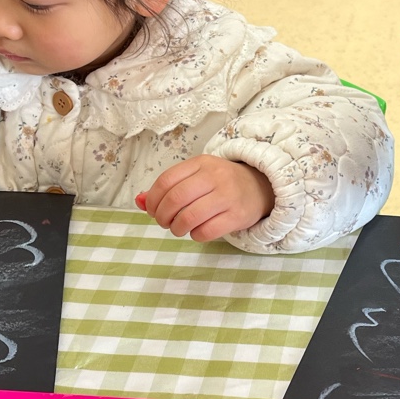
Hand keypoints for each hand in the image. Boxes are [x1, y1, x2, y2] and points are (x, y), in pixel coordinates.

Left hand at [142, 156, 275, 242]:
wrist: (261, 187)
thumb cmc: (221, 183)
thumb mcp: (196, 177)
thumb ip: (168, 188)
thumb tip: (138, 201)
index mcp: (201, 163)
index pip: (166, 181)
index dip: (152, 200)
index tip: (152, 209)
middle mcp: (215, 177)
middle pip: (175, 199)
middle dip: (162, 216)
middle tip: (164, 222)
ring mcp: (228, 196)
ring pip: (189, 217)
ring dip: (177, 228)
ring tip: (179, 228)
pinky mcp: (237, 216)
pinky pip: (206, 231)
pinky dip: (195, 235)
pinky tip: (197, 231)